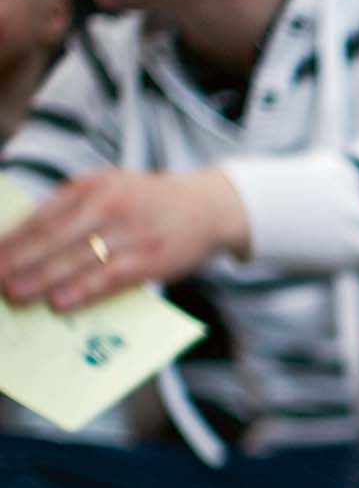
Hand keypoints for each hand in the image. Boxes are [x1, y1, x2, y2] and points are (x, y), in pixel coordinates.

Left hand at [0, 168, 248, 312]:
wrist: (211, 207)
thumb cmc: (151, 203)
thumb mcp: (112, 189)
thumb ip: (75, 208)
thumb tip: (29, 241)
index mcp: (95, 185)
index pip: (44, 214)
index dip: (14, 238)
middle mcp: (112, 205)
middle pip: (56, 237)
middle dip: (20, 261)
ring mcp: (133, 233)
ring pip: (79, 259)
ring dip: (43, 279)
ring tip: (16, 295)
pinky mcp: (153, 259)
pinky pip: (110, 277)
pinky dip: (83, 291)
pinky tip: (60, 302)